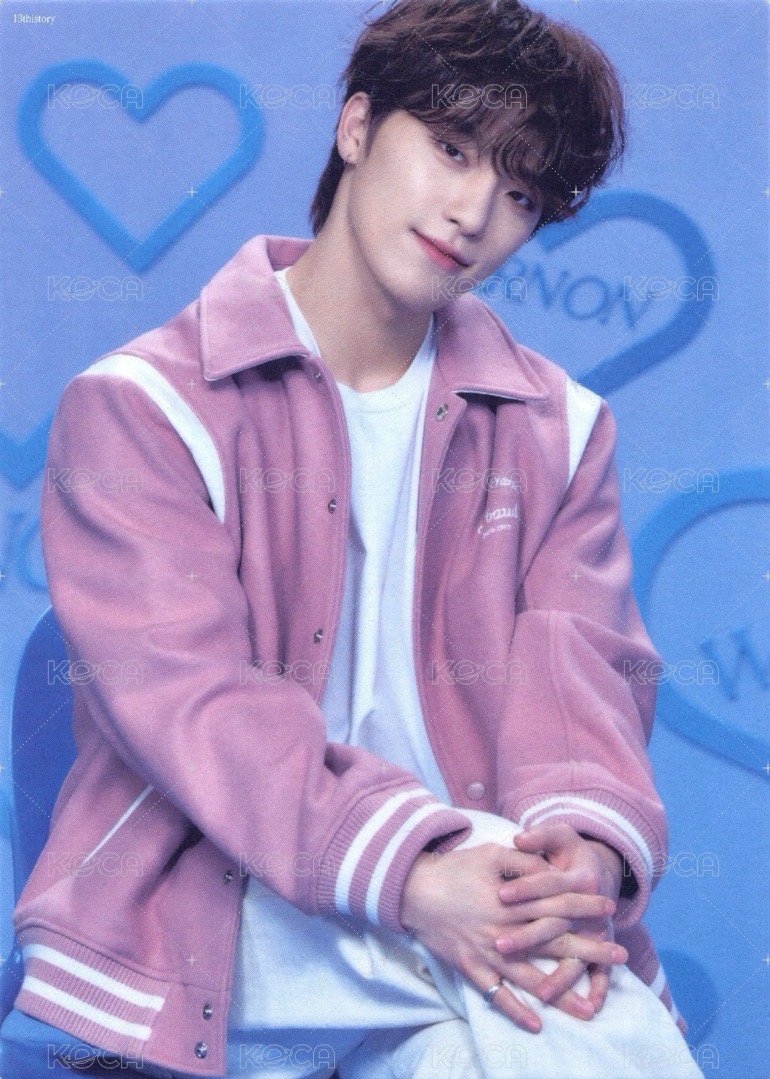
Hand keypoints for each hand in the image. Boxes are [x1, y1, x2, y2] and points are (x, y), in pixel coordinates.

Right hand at [400, 841, 625, 1033]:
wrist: (414, 890)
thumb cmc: (455, 869)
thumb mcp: (491, 854)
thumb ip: (524, 862)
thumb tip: (551, 870)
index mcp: (512, 901)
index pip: (557, 904)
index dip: (584, 905)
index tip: (609, 908)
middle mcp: (505, 931)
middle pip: (554, 943)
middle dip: (590, 950)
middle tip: (621, 954)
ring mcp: (488, 953)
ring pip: (532, 978)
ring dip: (563, 993)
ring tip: (591, 1008)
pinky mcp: (472, 968)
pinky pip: (496, 995)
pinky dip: (515, 1010)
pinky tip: (537, 1023)